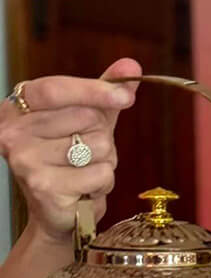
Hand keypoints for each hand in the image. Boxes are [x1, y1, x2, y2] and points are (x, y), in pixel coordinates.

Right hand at [0, 58, 140, 243]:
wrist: (57, 212)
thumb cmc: (69, 161)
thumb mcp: (86, 120)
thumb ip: (105, 92)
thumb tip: (131, 65)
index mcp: (17, 108)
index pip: (56, 89)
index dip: (94, 90)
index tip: (125, 97)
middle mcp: (13, 132)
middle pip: (86, 118)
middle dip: (101, 136)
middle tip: (84, 152)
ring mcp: (25, 160)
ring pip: (98, 147)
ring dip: (105, 162)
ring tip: (83, 172)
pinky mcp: (44, 187)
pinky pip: (100, 173)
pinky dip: (102, 183)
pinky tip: (84, 190)